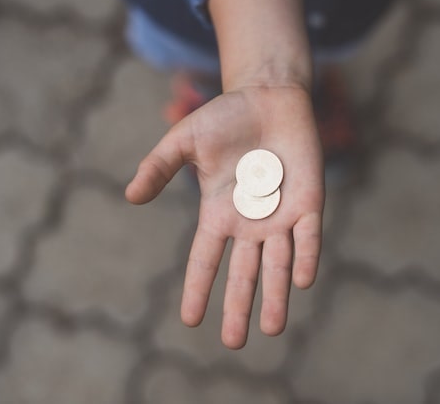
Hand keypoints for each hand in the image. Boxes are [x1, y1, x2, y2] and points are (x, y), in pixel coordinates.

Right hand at [126, 84, 323, 348]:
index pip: (205, 259)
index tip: (189, 320)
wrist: (269, 97)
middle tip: (233, 342)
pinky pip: (308, 236)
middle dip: (238, 307)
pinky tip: (302, 281)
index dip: (197, 288)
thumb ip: (159, 167)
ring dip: (276, 295)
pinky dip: (306, 256)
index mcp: (219, 213)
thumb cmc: (226, 118)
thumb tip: (131, 196)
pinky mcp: (309, 202)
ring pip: (278, 264)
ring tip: (271, 329)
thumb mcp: (185, 141)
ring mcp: (280, 215)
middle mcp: (249, 223)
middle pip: (243, 273)